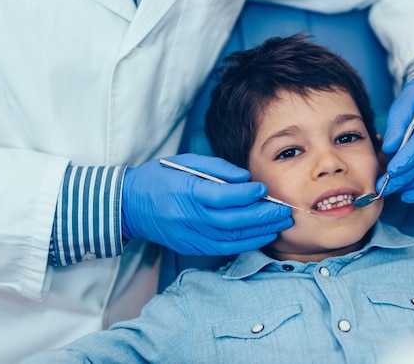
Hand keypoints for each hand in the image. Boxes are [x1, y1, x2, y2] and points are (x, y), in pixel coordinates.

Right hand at [121, 153, 292, 254]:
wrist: (130, 205)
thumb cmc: (160, 178)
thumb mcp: (185, 163)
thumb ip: (217, 169)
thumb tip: (245, 178)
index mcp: (186, 192)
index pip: (221, 196)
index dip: (246, 194)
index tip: (263, 188)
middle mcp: (188, 216)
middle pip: (231, 220)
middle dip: (262, 216)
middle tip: (283, 211)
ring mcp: (189, 235)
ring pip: (230, 237)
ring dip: (259, 232)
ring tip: (279, 224)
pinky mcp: (190, 246)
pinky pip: (223, 249)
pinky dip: (245, 244)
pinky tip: (261, 236)